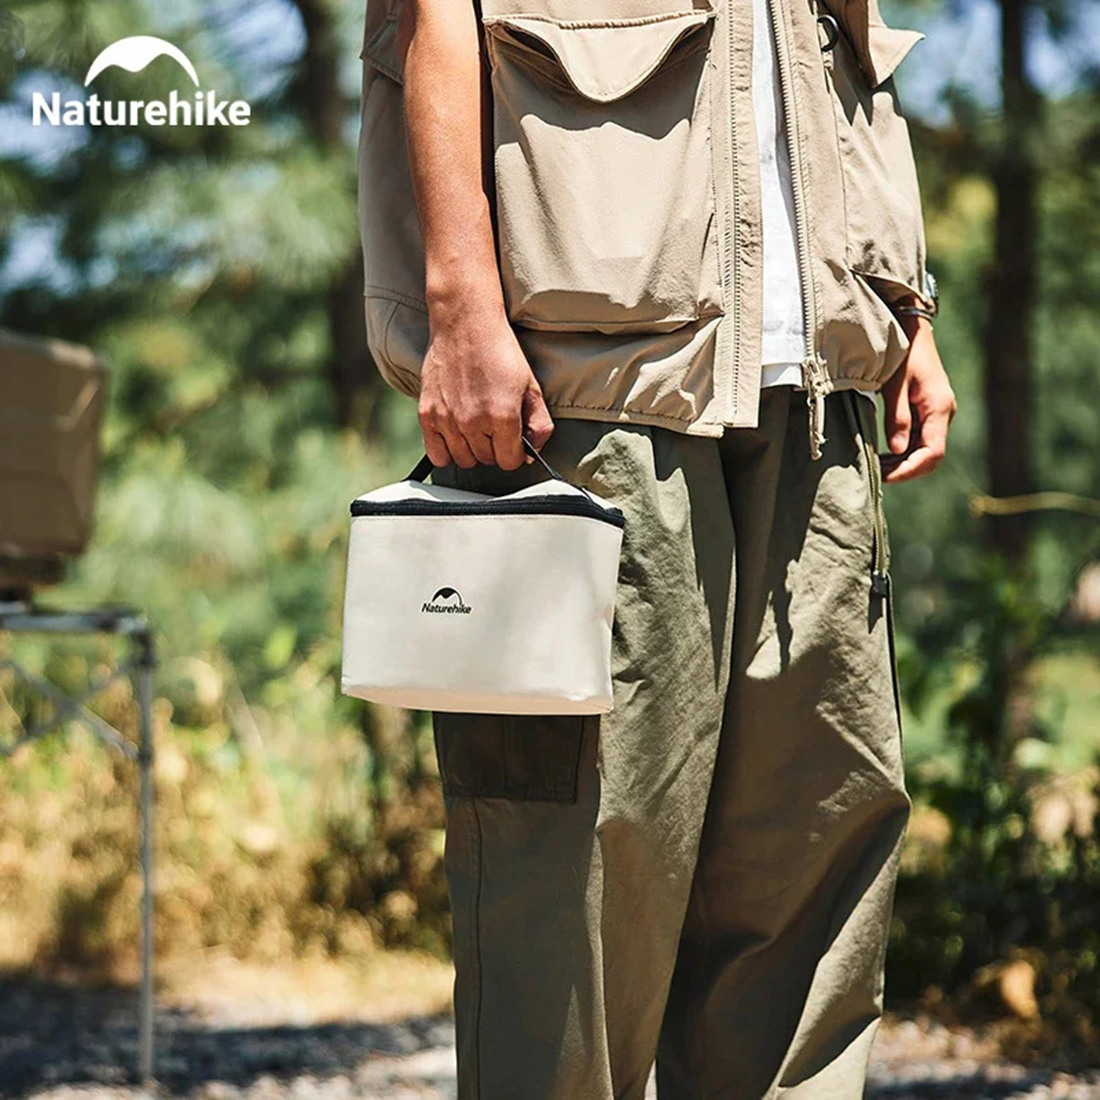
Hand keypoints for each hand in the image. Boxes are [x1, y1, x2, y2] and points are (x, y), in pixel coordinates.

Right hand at [418, 303, 553, 469]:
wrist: (465, 324)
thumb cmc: (499, 351)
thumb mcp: (531, 386)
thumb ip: (539, 424)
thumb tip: (533, 453)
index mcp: (503, 417)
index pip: (510, 462)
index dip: (515, 453)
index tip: (512, 441)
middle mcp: (474, 422)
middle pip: (487, 460)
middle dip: (494, 448)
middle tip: (494, 427)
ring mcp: (448, 420)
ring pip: (463, 460)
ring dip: (472, 450)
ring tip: (476, 428)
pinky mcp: (428, 415)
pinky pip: (437, 455)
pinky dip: (446, 451)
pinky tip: (455, 436)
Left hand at [880, 315, 956, 482]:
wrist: (911, 329)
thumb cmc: (902, 353)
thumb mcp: (895, 384)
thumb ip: (897, 417)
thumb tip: (898, 449)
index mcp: (939, 407)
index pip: (932, 452)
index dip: (910, 469)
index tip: (886, 477)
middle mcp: (943, 413)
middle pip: (930, 456)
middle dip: (905, 469)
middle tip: (876, 474)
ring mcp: (937, 413)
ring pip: (924, 449)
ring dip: (902, 462)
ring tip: (876, 466)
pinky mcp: (928, 411)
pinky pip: (920, 439)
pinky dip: (903, 450)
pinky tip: (884, 454)